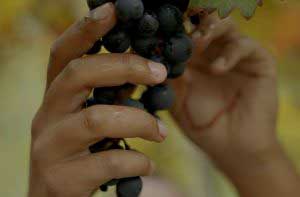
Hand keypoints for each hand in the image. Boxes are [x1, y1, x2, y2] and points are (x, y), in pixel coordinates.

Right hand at [29, 3, 167, 196]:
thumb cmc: (82, 155)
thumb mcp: (90, 121)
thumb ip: (109, 97)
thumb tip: (149, 70)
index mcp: (55, 99)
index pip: (62, 54)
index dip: (86, 29)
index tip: (114, 10)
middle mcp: (45, 117)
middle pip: (78, 75)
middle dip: (124, 67)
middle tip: (160, 72)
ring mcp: (50, 148)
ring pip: (97, 119)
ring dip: (140, 122)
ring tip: (161, 132)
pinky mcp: (62, 179)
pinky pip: (109, 161)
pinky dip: (138, 161)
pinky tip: (147, 165)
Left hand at [171, 14, 299, 195]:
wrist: (233, 148)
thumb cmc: (202, 125)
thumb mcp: (177, 102)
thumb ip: (167, 80)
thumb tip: (154, 59)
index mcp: (193, 60)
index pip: (183, 36)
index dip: (173, 35)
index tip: (162, 40)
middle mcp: (214, 53)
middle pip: (203, 26)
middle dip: (192, 29)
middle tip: (183, 38)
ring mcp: (236, 56)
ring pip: (225, 27)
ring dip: (210, 31)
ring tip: (198, 42)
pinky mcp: (258, 62)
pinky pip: (245, 47)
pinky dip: (230, 53)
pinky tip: (217, 69)